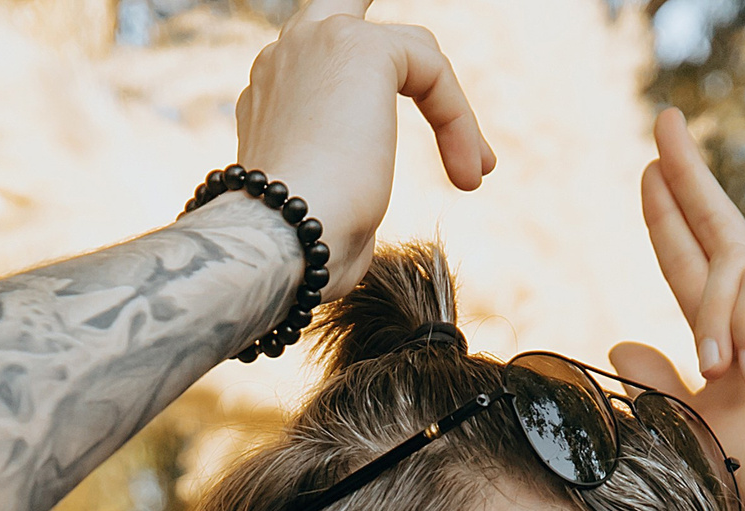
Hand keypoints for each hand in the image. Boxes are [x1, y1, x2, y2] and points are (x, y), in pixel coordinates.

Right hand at [232, 1, 495, 297]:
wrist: (279, 243)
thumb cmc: (298, 252)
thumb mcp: (323, 220)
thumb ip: (339, 205)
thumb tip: (355, 235)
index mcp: (269, 98)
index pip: (326, 63)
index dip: (379, 97)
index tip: (420, 154)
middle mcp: (284, 58)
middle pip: (348, 6)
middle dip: (396, 41)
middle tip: (434, 72)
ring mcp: (315, 43)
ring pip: (411, 52)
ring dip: (453, 114)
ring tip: (475, 173)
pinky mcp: (360, 47)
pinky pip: (432, 69)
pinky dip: (457, 120)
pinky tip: (467, 172)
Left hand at [608, 109, 744, 510]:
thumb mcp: (685, 419)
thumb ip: (654, 380)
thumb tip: (619, 340)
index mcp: (731, 335)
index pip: (691, 262)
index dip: (668, 218)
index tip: (647, 170)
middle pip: (720, 228)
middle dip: (688, 176)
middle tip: (665, 122)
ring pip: (731, 269)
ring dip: (712, 321)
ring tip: (724, 375)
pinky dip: (742, 323)